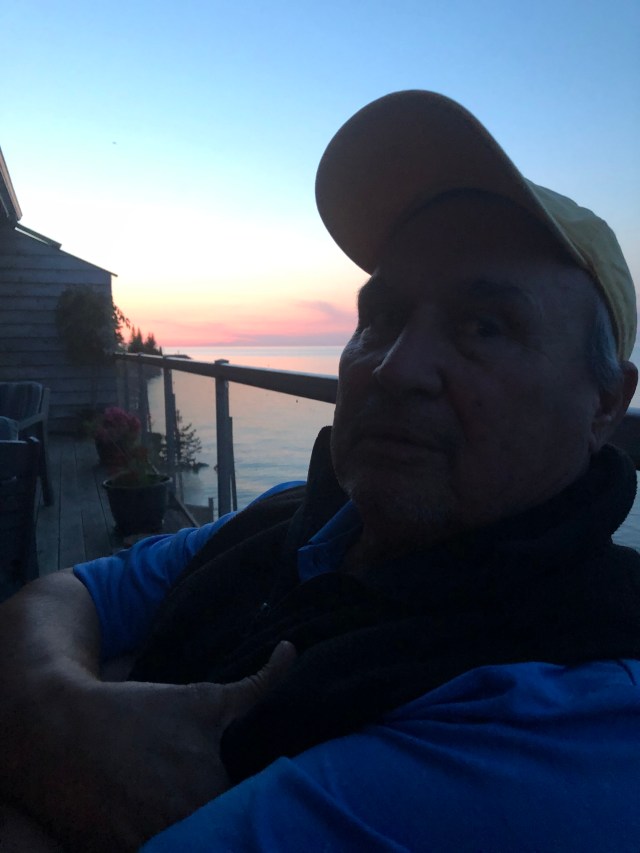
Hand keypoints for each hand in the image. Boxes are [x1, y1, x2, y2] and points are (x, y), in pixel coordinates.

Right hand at [20, 641, 296, 851]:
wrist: (61, 728)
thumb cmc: (139, 710)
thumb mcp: (202, 698)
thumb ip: (257, 685)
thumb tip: (292, 650)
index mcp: (212, 787)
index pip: (254, 812)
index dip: (259, 804)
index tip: (257, 795)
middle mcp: (182, 821)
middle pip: (224, 834)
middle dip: (231, 823)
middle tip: (226, 805)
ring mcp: (145, 844)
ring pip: (189, 847)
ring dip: (200, 836)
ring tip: (195, 816)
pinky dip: (161, 846)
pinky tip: (161, 827)